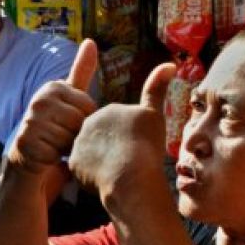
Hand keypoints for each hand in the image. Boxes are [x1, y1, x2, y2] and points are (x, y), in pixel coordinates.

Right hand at [6, 40, 97, 175]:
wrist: (29, 162)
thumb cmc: (55, 130)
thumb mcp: (70, 99)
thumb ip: (81, 71)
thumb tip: (90, 40)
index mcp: (53, 87)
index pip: (89, 106)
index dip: (86, 122)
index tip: (71, 124)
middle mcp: (39, 100)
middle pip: (80, 122)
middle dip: (77, 136)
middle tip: (63, 139)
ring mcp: (30, 121)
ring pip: (69, 139)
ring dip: (67, 150)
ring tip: (55, 147)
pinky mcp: (25, 143)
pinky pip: (56, 154)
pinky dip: (54, 161)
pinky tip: (46, 158)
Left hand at [68, 62, 174, 198]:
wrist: (130, 177)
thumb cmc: (145, 146)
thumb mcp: (154, 115)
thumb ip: (156, 89)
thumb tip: (170, 64)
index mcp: (108, 110)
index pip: (116, 123)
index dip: (128, 136)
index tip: (137, 147)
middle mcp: (88, 123)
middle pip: (101, 136)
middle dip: (112, 147)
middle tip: (128, 161)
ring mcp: (78, 143)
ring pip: (91, 153)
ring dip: (102, 161)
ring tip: (118, 172)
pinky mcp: (74, 164)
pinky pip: (83, 170)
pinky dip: (93, 176)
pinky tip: (106, 180)